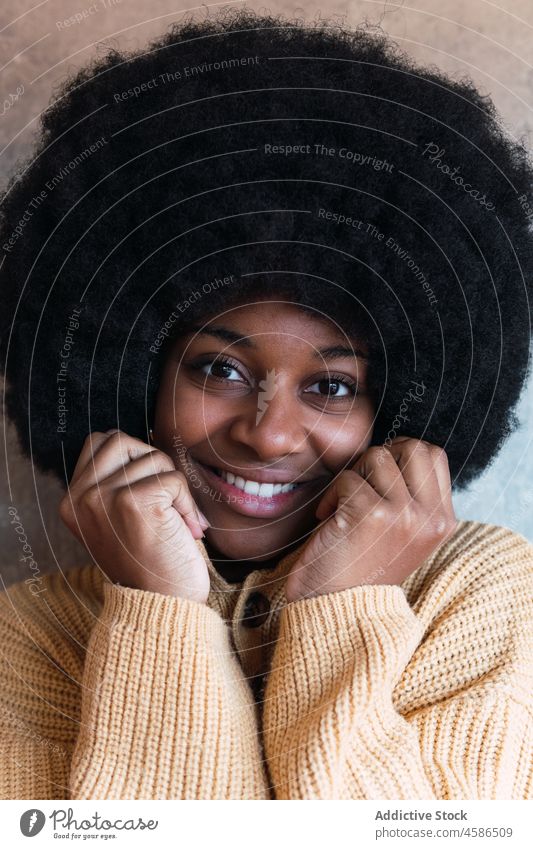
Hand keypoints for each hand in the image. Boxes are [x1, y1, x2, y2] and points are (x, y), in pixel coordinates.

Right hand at [59, 430, 210, 602]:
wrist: (161, 607)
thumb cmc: (150, 560)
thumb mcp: (118, 519)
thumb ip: (115, 482)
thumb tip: (147, 441)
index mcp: (72, 500)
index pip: (100, 442)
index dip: (133, 456)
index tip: (148, 491)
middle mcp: (80, 497)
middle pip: (123, 440)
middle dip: (154, 463)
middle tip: (165, 500)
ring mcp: (102, 498)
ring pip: (153, 458)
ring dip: (175, 488)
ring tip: (175, 522)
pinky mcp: (131, 503)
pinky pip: (172, 478)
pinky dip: (188, 502)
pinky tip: (186, 530)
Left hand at [285, 436, 457, 602]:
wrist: (337, 613)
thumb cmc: (361, 568)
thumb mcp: (403, 533)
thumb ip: (412, 496)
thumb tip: (397, 450)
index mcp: (443, 521)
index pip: (433, 454)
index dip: (401, 454)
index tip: (377, 478)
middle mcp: (430, 518)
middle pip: (411, 447)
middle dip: (379, 458)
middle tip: (360, 487)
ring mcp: (405, 515)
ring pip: (377, 457)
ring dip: (352, 477)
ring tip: (343, 507)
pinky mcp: (372, 514)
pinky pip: (347, 478)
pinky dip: (330, 496)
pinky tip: (327, 520)